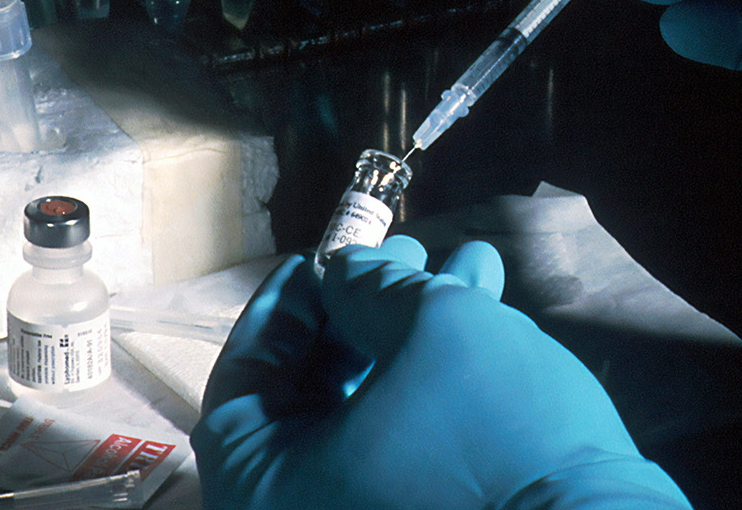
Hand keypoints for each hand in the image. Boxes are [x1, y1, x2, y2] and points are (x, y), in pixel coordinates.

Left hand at [193, 237, 690, 508]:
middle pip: (312, 397)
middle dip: (366, 312)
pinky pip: (408, 450)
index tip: (321, 256)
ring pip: (372, 416)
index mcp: (266, 488)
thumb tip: (347, 273)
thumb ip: (371, 286)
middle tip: (406, 254)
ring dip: (415, 336)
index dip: (286, 306)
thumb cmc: (495, 431)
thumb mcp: (432, 328)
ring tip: (467, 268)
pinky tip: (486, 318)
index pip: (245, 380)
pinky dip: (436, 386)